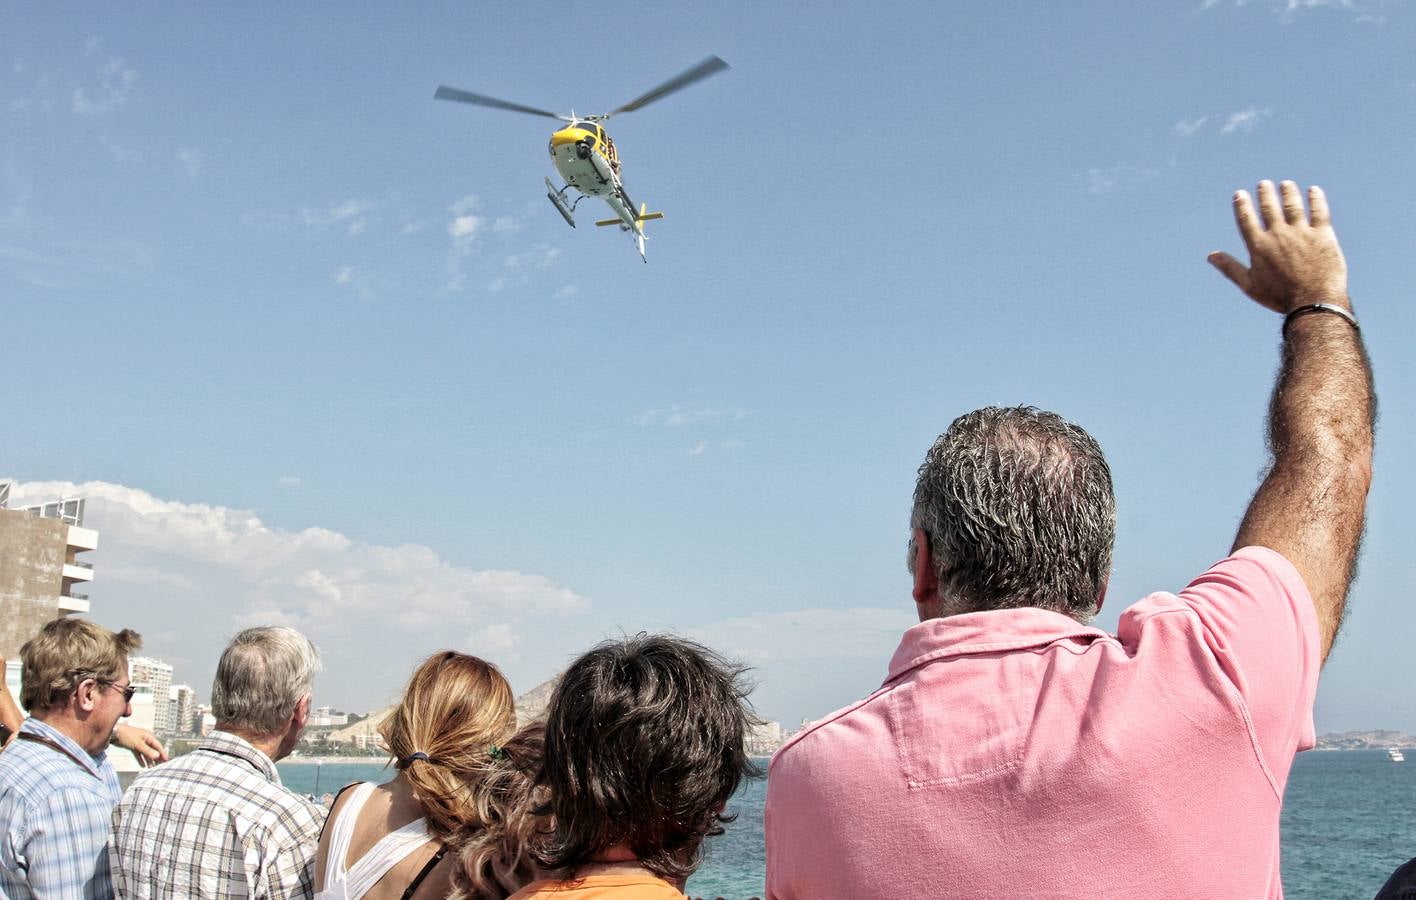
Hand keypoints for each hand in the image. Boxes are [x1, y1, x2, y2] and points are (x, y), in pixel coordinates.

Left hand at [113, 724, 167, 766]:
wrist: (113, 733)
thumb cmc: (126, 735)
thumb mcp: (138, 744)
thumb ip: (147, 750)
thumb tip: (157, 756)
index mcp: (148, 736)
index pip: (158, 746)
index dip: (162, 753)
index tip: (166, 760)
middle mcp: (145, 740)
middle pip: (153, 750)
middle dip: (156, 757)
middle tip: (160, 765)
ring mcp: (139, 743)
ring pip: (146, 753)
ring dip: (148, 760)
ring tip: (151, 768)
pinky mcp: (133, 746)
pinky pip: (139, 754)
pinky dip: (141, 759)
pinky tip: (143, 765)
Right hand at [1208, 180, 1348, 313]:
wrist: (1313, 301)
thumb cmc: (1279, 297)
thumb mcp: (1250, 285)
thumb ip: (1231, 267)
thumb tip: (1211, 256)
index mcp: (1259, 247)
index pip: (1247, 219)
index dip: (1242, 205)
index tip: (1240, 194)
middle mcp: (1278, 235)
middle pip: (1269, 207)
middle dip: (1265, 193)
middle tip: (1264, 184)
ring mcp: (1301, 233)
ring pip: (1293, 205)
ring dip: (1288, 192)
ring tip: (1286, 184)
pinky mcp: (1323, 235)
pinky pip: (1319, 211)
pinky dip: (1316, 199)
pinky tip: (1314, 191)